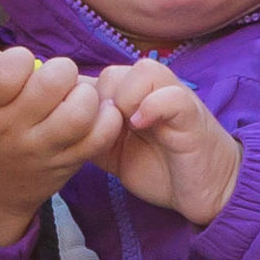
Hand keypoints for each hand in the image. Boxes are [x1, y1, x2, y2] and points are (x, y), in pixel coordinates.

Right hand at [0, 47, 114, 247]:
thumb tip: (17, 54)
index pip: (9, 70)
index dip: (20, 58)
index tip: (21, 67)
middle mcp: (12, 131)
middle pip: (53, 83)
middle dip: (60, 70)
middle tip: (56, 79)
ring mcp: (42, 150)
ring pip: (80, 111)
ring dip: (85, 94)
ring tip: (76, 96)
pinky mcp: (68, 164)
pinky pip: (99, 138)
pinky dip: (107, 120)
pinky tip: (97, 113)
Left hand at [92, 58, 245, 227]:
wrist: (205, 189)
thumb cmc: (161, 169)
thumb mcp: (114, 153)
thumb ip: (90, 134)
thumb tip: (54, 120)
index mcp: (132, 99)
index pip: (96, 78)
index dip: (81, 100)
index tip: (78, 127)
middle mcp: (152, 92)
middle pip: (112, 72)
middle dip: (101, 103)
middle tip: (103, 133)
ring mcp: (173, 98)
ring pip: (143, 71)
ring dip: (126, 98)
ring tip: (125, 128)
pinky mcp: (191, 114)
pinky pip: (171, 96)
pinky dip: (152, 107)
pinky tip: (141, 127)